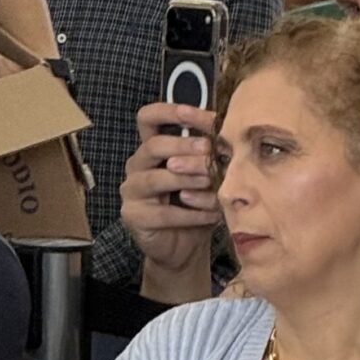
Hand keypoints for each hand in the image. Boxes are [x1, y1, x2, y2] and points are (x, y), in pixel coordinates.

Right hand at [121, 101, 219, 269]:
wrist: (184, 247)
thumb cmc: (196, 203)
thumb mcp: (203, 173)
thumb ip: (207, 154)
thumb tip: (228, 133)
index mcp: (151, 146)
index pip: (148, 118)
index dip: (170, 111)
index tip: (197, 114)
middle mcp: (137, 164)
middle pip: (153, 145)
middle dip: (183, 145)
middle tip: (208, 149)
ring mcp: (132, 190)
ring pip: (156, 178)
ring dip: (188, 178)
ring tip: (211, 181)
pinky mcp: (133, 216)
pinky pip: (163, 213)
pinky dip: (191, 213)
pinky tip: (211, 213)